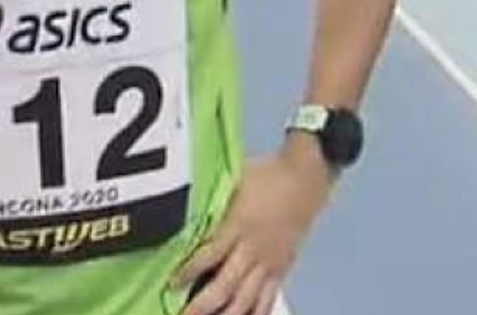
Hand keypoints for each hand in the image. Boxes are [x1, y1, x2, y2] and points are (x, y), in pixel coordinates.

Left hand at [174, 142, 332, 314]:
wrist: (307, 179)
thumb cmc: (264, 176)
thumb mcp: (233, 181)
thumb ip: (212, 202)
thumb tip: (183, 210)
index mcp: (239, 225)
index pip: (210, 253)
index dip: (189, 270)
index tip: (170, 283)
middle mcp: (253, 250)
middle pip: (226, 285)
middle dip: (202, 305)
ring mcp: (268, 264)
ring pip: (246, 299)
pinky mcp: (281, 271)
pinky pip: (267, 300)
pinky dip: (254, 314)